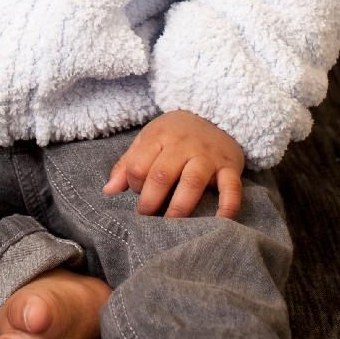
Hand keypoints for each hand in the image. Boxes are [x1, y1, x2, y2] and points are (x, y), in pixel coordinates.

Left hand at [101, 110, 244, 219]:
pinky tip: (219, 222)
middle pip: (162, 174)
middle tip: (147, 216)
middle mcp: (184, 144)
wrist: (215, 114)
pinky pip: (231, 188)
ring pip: (192, 181)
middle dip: (150, 201)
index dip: (134, 184)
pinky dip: (227, 206)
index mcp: (160, 136)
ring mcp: (208, 156)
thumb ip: (127, 164)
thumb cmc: (175, 135)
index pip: (138, 165)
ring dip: (179, 207)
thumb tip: (108, 191)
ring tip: (170, 224)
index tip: (138, 192)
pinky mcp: (230, 167)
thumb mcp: (148, 140)